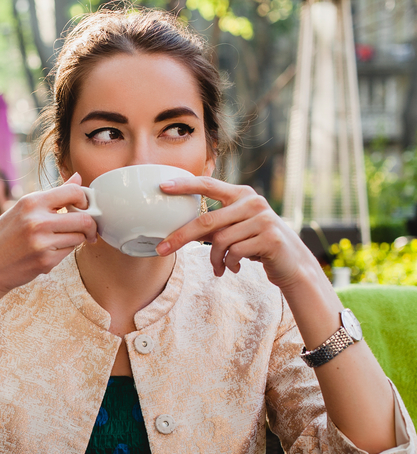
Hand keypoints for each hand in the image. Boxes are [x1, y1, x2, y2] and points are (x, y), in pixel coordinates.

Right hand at [0, 173, 97, 298]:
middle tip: (87, 230)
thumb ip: (52, 196)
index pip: (73, 192)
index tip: (84, 207)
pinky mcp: (45, 262)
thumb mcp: (21, 210)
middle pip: (84, 219)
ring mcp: (42, 242)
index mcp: (31, 202)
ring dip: (76, 239)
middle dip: (90, 225)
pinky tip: (46, 253)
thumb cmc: (1, 238)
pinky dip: (63, 252)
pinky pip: (69, 252)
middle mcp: (37, 220)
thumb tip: (78, 178)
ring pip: (79, 237)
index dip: (85, 199)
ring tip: (60, 241)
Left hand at [155, 176, 316, 289]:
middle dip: (180, 237)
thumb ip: (213, 224)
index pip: (209, 185)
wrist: (291, 262)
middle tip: (162, 249)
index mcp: (241, 195)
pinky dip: (228, 264)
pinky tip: (233, 268)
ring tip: (218, 267)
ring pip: (220, 241)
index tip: (162, 187)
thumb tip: (177, 229)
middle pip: (206, 221)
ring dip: (214, 259)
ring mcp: (263, 219)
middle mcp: (253, 202)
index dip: (185, 185)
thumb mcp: (235, 228)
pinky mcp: (270, 238)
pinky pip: (234, 253)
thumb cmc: (256, 243)